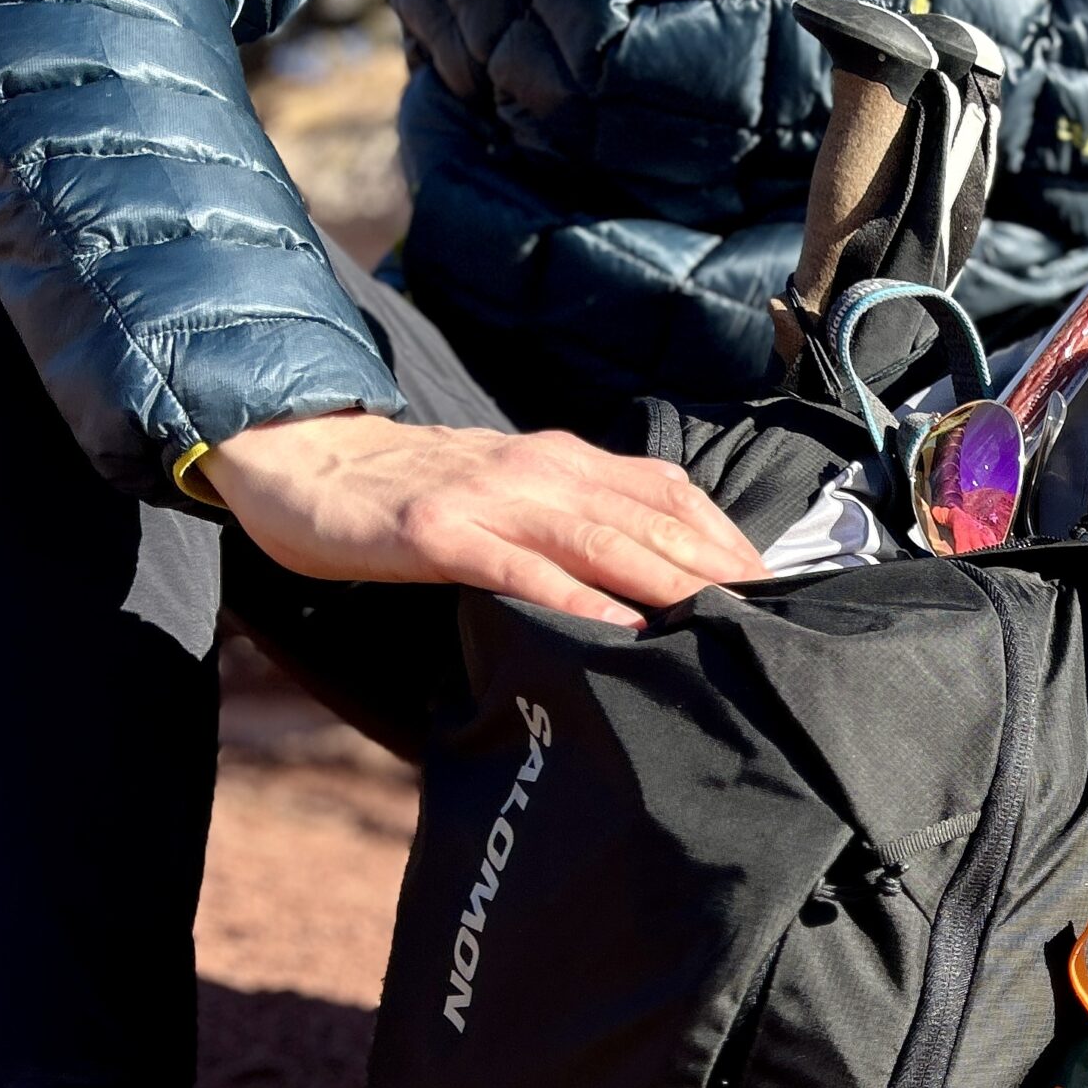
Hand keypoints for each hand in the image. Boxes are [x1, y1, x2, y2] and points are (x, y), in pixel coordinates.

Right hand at [202, 412, 767, 628]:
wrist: (308, 460)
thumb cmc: (419, 490)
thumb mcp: (513, 492)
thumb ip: (576, 520)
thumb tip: (652, 569)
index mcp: (568, 462)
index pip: (670, 497)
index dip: (728, 540)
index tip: (779, 590)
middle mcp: (542, 472)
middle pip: (651, 520)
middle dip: (719, 570)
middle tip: (775, 620)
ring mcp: (491, 499)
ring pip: (600, 539)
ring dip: (668, 579)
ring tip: (722, 624)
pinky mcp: (440, 533)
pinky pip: (519, 567)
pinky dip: (574, 597)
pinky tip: (618, 627)